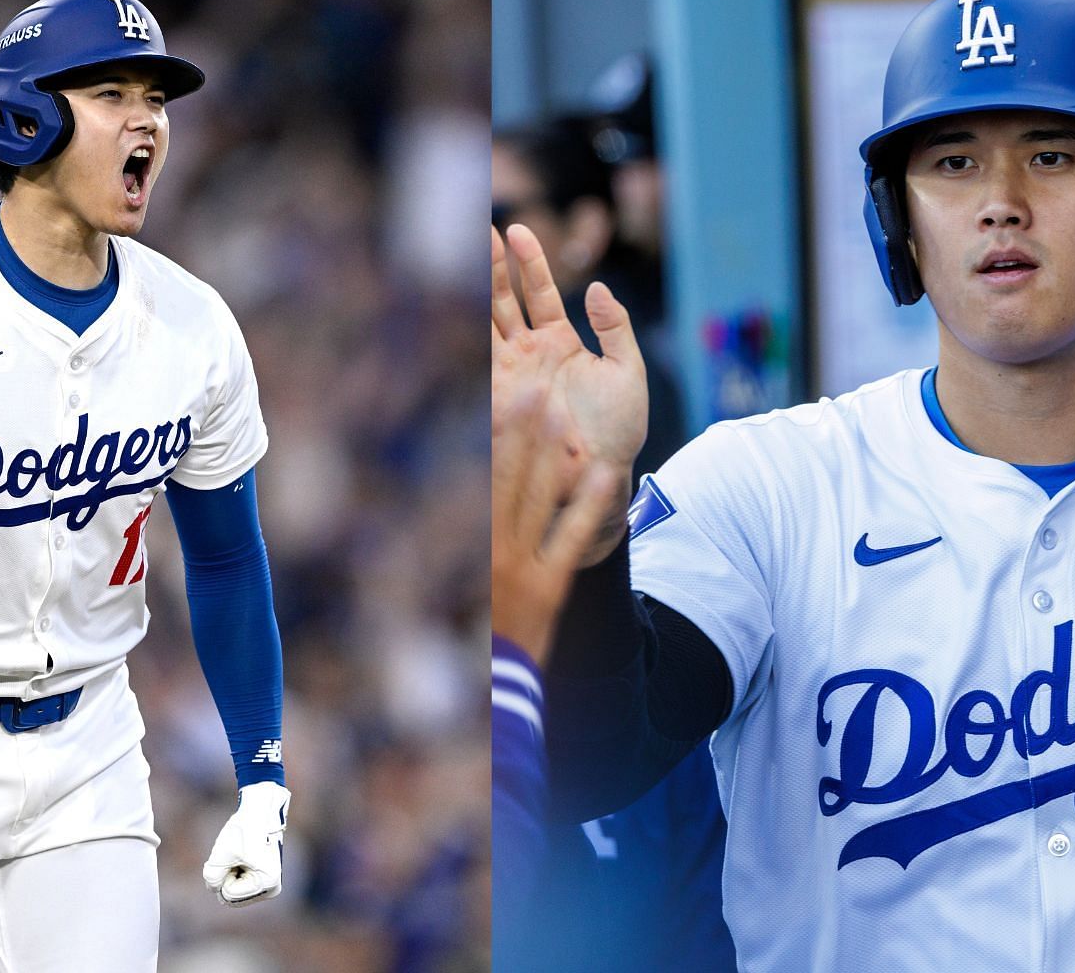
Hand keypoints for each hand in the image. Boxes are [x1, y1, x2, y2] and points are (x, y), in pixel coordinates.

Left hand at [203, 781, 287, 906]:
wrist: (261, 811)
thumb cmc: (244, 830)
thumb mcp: (221, 854)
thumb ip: (212, 878)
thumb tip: (215, 888)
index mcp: (267, 883)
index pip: (228, 894)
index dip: (224, 874)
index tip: (237, 855)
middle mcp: (271, 889)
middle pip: (231, 896)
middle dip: (227, 875)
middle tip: (238, 854)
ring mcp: (269, 886)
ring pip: (233, 891)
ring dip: (230, 872)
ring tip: (242, 854)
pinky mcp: (264, 881)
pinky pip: (239, 885)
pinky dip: (235, 871)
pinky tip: (245, 855)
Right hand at [491, 224, 646, 562]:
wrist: (601, 475)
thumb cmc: (618, 431)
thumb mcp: (627, 370)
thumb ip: (615, 327)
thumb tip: (596, 287)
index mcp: (560, 341)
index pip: (540, 291)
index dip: (527, 260)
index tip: (515, 228)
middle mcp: (530, 352)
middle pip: (503, 298)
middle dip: (490, 263)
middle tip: (477, 225)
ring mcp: (511, 372)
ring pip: (486, 320)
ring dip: (473, 287)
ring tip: (460, 250)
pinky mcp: (500, 395)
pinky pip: (479, 358)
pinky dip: (464, 331)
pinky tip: (452, 302)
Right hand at [492, 374, 619, 662]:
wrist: (497, 692)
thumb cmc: (479, 640)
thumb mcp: (468, 589)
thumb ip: (473, 546)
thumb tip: (471, 497)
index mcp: (469, 548)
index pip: (480, 479)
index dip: (491, 437)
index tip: (497, 397)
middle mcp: (491, 549)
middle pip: (506, 476)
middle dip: (519, 429)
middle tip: (532, 383)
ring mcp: (522, 566)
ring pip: (536, 497)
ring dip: (548, 452)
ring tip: (558, 410)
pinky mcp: (550, 586)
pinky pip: (572, 538)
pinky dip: (588, 505)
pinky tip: (605, 475)